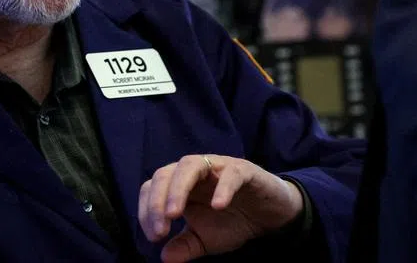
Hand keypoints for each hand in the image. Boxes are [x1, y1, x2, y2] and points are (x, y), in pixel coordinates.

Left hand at [138, 154, 304, 262]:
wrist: (269, 216)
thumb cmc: (232, 221)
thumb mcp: (205, 240)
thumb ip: (185, 246)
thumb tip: (164, 258)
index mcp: (180, 185)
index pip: (152, 187)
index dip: (147, 210)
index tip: (154, 238)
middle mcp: (194, 171)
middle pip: (165, 172)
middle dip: (157, 200)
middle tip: (160, 230)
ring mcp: (218, 167)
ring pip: (190, 164)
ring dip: (178, 189)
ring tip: (175, 214)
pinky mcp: (244, 171)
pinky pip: (231, 174)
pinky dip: (222, 188)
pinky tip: (218, 206)